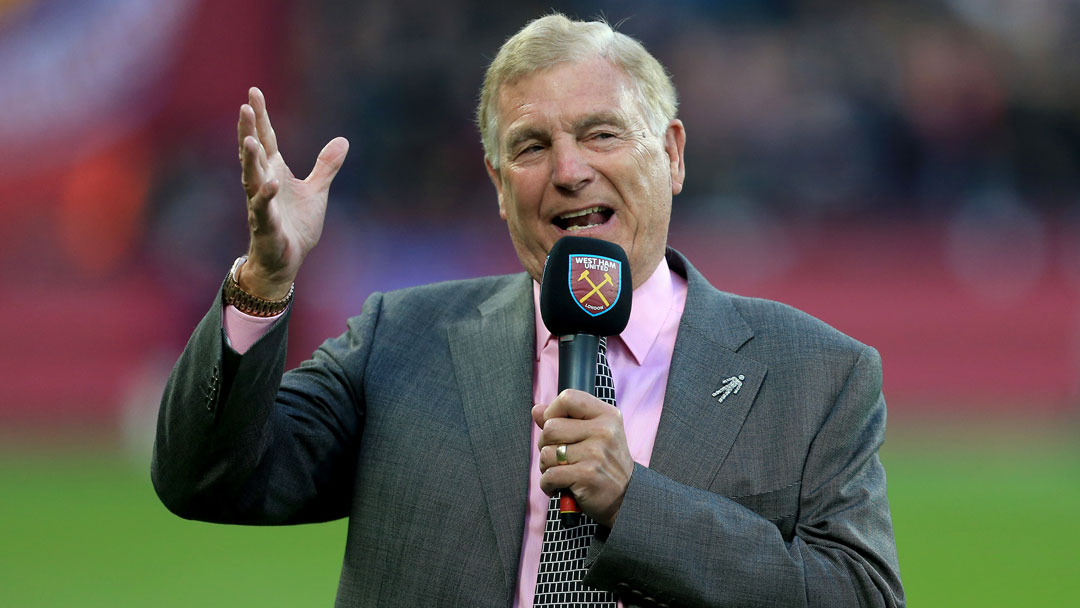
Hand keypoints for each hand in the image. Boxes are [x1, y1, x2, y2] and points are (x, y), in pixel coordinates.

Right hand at [236, 87, 348, 298]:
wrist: (287, 260)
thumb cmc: (296, 225)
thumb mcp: (317, 191)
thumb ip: (326, 166)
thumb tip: (343, 140)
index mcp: (274, 172)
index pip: (266, 139)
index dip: (261, 117)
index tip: (253, 93)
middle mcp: (263, 183)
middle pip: (254, 153)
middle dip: (249, 131)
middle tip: (245, 107)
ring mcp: (261, 203)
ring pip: (252, 177)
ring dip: (250, 159)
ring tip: (249, 140)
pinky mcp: (265, 224)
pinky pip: (263, 208)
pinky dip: (266, 195)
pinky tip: (271, 182)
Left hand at [533, 389, 633, 527]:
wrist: (626, 498)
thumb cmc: (605, 464)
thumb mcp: (594, 435)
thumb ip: (564, 420)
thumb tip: (536, 410)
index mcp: (607, 415)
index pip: (568, 397)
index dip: (553, 411)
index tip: (555, 427)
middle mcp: (604, 431)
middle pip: (550, 427)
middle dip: (546, 445)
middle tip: (558, 457)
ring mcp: (596, 453)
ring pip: (547, 453)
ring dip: (546, 466)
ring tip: (561, 471)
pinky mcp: (587, 476)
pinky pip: (549, 475)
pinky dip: (547, 484)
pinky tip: (559, 486)